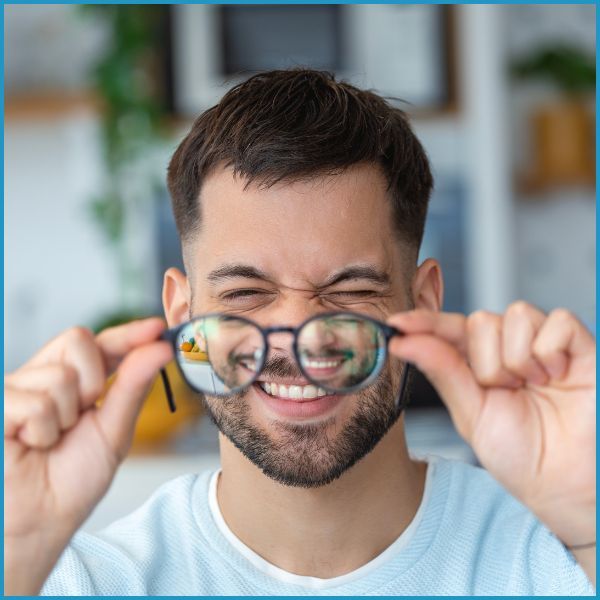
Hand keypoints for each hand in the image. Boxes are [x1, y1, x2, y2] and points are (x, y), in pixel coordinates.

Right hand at [4, 318, 172, 594]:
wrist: (40, 522)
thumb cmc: (73, 480)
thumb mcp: (114, 430)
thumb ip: (133, 387)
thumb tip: (160, 348)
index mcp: (77, 381)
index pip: (103, 343)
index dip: (128, 333)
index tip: (156, 328)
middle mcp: (45, 376)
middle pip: (78, 340)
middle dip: (93, 381)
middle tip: (82, 417)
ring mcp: (18, 388)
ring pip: (59, 377)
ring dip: (65, 418)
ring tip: (50, 441)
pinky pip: (34, 403)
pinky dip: (41, 432)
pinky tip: (30, 445)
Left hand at [388, 304, 594, 549]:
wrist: (565, 485)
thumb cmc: (521, 455)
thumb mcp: (471, 415)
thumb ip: (442, 371)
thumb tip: (403, 342)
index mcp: (478, 364)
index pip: (448, 330)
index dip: (424, 323)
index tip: (396, 324)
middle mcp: (509, 348)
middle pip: (481, 320)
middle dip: (486, 362)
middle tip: (505, 391)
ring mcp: (544, 345)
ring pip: (516, 315)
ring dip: (517, 358)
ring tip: (533, 387)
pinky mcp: (579, 346)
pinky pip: (558, 321)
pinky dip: (550, 350)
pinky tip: (556, 376)